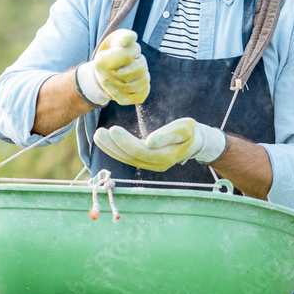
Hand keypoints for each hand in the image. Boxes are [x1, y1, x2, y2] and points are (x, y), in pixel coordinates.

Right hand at [76, 29, 149, 106]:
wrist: (103, 74)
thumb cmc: (113, 53)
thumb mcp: (116, 40)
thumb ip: (125, 36)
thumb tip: (132, 38)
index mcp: (102, 62)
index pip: (130, 55)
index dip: (134, 50)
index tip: (129, 50)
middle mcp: (107, 79)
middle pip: (140, 68)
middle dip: (141, 60)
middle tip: (133, 60)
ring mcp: (116, 92)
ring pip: (144, 80)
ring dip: (144, 72)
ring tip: (135, 69)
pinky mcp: (125, 100)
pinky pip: (145, 91)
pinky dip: (144, 84)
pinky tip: (136, 80)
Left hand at [93, 118, 226, 170]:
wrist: (195, 141)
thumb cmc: (190, 132)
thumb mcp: (184, 128)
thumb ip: (167, 135)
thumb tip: (149, 141)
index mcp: (166, 157)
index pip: (141, 151)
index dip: (125, 142)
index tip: (113, 129)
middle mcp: (156, 164)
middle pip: (130, 157)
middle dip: (113, 145)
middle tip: (99, 133)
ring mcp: (150, 164)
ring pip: (127, 158)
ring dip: (111, 148)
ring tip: (98, 136)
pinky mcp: (145, 160)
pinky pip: (128, 157)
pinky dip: (115, 150)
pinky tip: (105, 142)